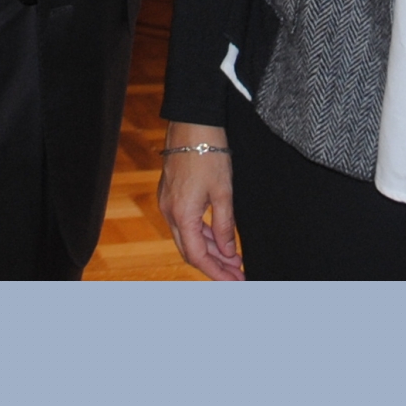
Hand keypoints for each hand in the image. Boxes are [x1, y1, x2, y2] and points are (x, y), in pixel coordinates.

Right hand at [158, 120, 243, 280]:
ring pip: (188, 238)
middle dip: (215, 266)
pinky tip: (220, 239)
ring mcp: (168, 203)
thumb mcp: (223, 192)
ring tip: (234, 259)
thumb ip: (225, 225)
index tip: (235, 282)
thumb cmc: (209, 153)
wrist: (192, 123)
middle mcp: (170, 212)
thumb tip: (229, 252)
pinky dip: (203, 234)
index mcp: (182, 215)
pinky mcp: (171, 195)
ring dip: (211, 250)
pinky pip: (186, 224)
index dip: (217, 273)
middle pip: (191, 251)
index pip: (198, 256)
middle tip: (238, 275)